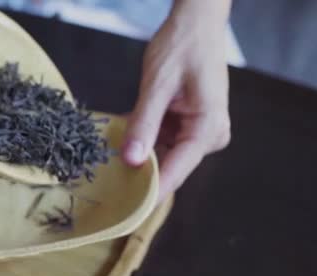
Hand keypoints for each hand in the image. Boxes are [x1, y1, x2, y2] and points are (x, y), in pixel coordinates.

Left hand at [121, 0, 231, 202]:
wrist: (195, 23)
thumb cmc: (183, 47)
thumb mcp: (158, 85)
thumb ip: (144, 123)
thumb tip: (131, 160)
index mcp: (208, 128)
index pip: (177, 171)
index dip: (151, 192)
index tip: (128, 211)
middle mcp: (209, 135)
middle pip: (170, 165)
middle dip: (140, 172)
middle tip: (108, 185)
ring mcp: (199, 131)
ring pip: (163, 154)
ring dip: (139, 154)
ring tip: (109, 160)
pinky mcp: (188, 124)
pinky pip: (162, 140)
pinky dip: (142, 139)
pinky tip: (122, 138)